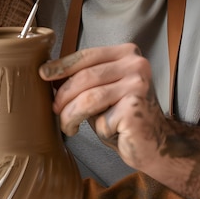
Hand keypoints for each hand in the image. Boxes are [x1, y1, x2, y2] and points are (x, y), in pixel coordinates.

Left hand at [39, 42, 169, 169]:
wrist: (155, 145)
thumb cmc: (123, 117)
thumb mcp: (101, 90)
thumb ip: (84, 78)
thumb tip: (48, 72)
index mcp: (127, 53)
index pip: (87, 55)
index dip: (62, 65)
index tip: (43, 73)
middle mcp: (136, 64)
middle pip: (85, 76)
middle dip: (63, 94)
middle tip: (55, 109)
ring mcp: (138, 84)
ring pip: (89, 97)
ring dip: (71, 114)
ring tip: (67, 125)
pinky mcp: (136, 107)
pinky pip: (101, 116)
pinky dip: (94, 127)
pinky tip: (101, 132)